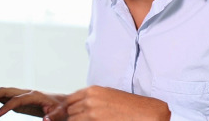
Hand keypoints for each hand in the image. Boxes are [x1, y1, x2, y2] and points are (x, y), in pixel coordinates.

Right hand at [0, 87, 65, 117]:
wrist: (64, 102)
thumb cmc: (61, 107)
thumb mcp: (59, 112)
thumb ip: (52, 116)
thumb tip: (45, 120)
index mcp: (34, 95)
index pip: (16, 99)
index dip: (5, 107)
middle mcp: (26, 92)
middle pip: (5, 91)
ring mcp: (22, 95)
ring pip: (2, 93)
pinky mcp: (21, 99)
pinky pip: (5, 98)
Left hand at [45, 86, 169, 120]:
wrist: (147, 113)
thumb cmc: (131, 106)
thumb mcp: (108, 96)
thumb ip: (91, 100)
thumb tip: (80, 108)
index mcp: (92, 91)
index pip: (68, 100)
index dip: (64, 109)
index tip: (62, 115)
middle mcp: (89, 101)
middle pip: (69, 112)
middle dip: (70, 118)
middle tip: (76, 120)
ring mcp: (91, 114)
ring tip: (90, 120)